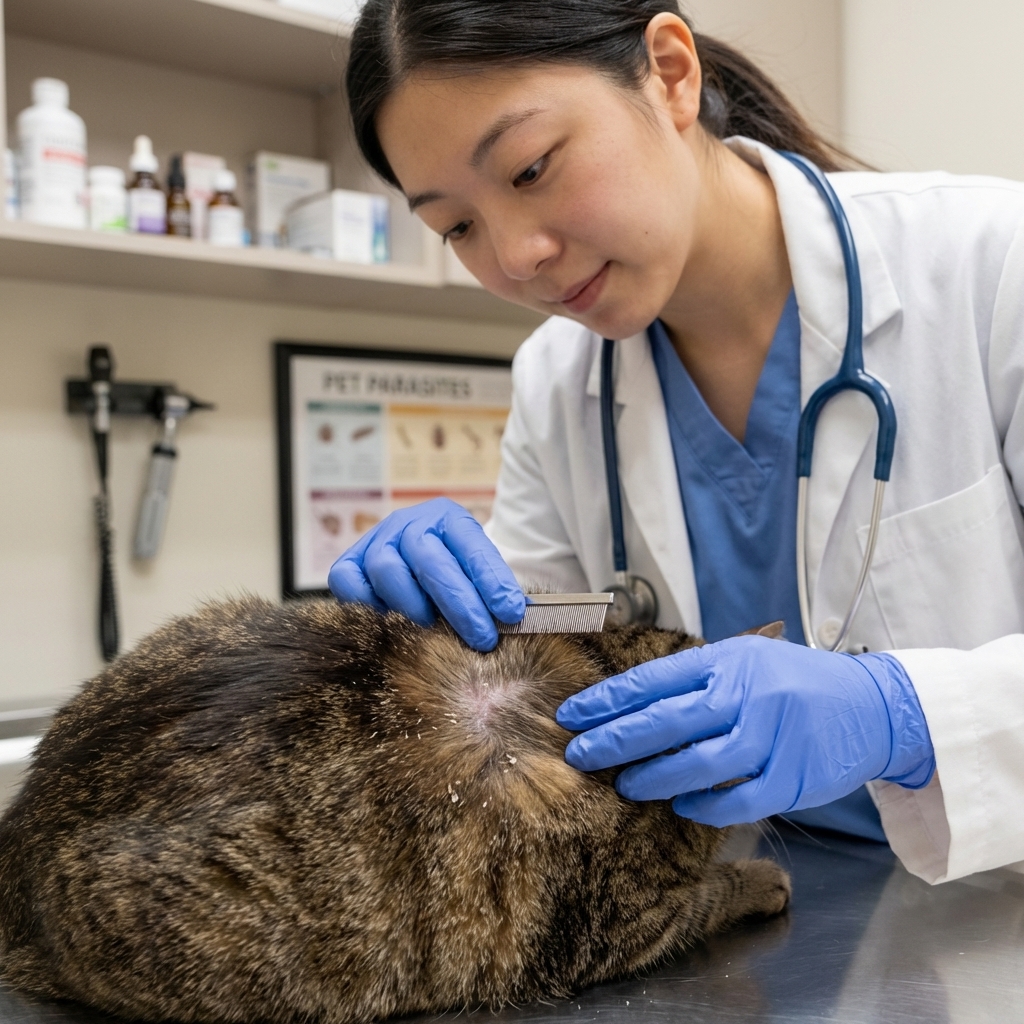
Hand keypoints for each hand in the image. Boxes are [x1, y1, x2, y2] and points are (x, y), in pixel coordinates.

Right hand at [328, 497, 524, 650]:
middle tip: (481, 638)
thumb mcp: (476, 568)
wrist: (413, 555)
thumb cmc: (453, 569)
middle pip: (431, 560)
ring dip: (413, 606)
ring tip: (433, 631)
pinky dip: (368, 605)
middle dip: (459, 604)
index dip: (492, 581)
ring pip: (387, 570)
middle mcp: (409, 524)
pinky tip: (390, 623)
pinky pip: (349, 582)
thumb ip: (491, 588)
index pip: (472, 547)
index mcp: (449, 519)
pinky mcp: (348, 562)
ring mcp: (376, 541)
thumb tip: (513, 617)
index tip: (512, 612)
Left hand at [556, 636, 934, 826]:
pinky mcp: (795, 778)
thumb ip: (694, 676)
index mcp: (728, 660)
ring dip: (654, 776)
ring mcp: (773, 737)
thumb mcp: (745, 658)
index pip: (654, 680)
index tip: (572, 715)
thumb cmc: (795, 681)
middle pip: (666, 720)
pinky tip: (681, 806)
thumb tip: (626, 698)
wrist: (873, 706)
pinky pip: (739, 800)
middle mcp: (748, 694)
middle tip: (579, 755)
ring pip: (699, 762)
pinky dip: (705, 806)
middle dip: (615, 740)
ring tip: (624, 785)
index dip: (608, 700)